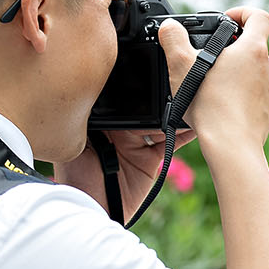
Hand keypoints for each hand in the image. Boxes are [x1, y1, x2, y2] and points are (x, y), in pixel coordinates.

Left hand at [54, 20, 198, 220]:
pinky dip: (185, 130)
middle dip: (156, 85)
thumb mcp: (74, 141)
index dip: (128, 75)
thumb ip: (86, 118)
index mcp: (98, 119)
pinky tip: (196, 116)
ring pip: (159, 116)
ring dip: (174, 104)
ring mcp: (137, 142)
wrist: (88, 212)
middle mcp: (119, 127)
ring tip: (187, 83)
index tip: (142, 55)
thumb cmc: (72, 180)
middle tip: (171, 65)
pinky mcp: (152, 158)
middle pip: (142, 100)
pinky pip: (171, 140)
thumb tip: (92, 87)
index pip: (117, 92)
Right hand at [187, 7, 268, 157]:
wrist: (231, 145)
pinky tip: (223, 105)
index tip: (227, 20)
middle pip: (254, 46)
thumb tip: (170, 27)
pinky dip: (242, 95)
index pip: (259, 16)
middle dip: (232, 49)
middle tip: (210, 60)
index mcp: (253, 49)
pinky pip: (256, 94)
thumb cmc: (209, 106)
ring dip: (237, 73)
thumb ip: (173, 39)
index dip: (243, 12)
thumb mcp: (181, 66)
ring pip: (254, 72)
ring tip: (213, 86)